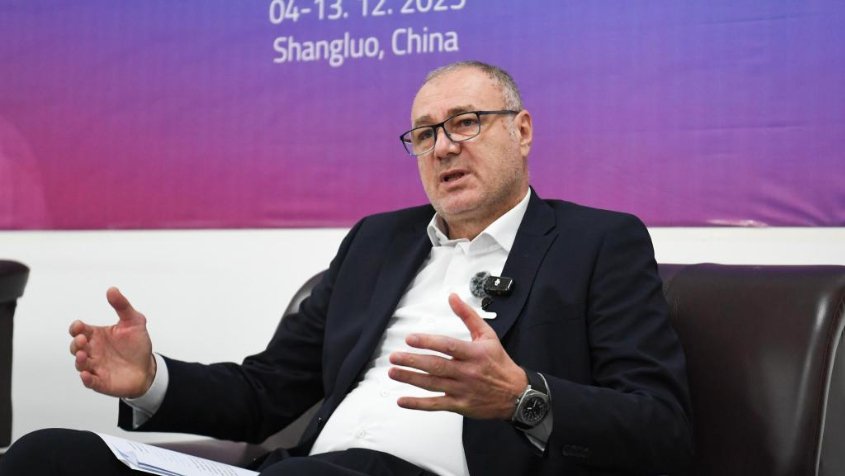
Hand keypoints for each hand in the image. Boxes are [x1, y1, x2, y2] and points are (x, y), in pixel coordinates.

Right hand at [69, 287, 155, 397]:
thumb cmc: (137, 345)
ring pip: (80, 364)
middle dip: (76, 343)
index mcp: (97, 335)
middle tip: (83, 340)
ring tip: (83, 355)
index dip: (76, 328)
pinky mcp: (101, 381)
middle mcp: (93, 351)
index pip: (80, 330)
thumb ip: (122, 306)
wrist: (148, 367)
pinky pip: (90, 381)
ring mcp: (96, 366)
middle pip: (76, 347)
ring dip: (79, 360)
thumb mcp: (134, 321)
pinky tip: (86, 375)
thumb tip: (111, 289)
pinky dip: (86, 379)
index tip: (79, 326)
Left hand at [388, 293, 527, 419]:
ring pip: (432, 384)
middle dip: (413, 361)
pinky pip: (436, 404)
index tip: (410, 339)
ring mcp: (462, 390)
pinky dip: (418, 404)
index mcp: (474, 353)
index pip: (448, 346)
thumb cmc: (499, 363)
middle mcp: (467, 372)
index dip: (428, 342)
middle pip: (436, 366)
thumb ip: (468, 315)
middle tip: (395, 357)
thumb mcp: (488, 335)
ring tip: (393, 372)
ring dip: (411, 378)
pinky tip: (402, 400)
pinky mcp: (459, 405)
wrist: (516, 394)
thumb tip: (453, 297)